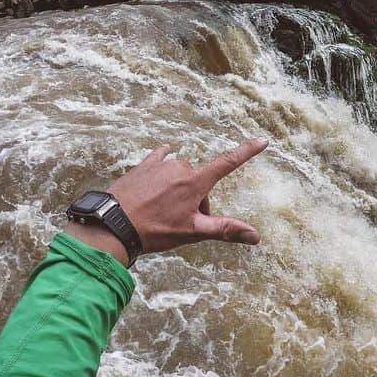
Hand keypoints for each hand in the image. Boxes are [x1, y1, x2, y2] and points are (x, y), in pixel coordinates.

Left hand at [65, 138, 267, 265]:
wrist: (113, 224)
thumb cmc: (154, 230)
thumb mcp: (193, 232)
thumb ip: (226, 230)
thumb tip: (256, 235)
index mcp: (196, 182)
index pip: (229, 163)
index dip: (247, 152)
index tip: (262, 140)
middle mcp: (181, 167)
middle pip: (200, 182)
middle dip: (198, 200)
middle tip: (182, 223)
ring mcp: (160, 165)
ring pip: (180, 176)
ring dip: (179, 192)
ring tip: (163, 215)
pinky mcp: (143, 166)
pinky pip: (160, 160)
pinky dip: (165, 167)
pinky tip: (161, 165)